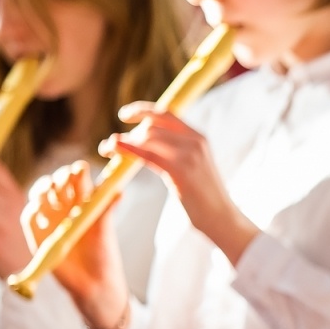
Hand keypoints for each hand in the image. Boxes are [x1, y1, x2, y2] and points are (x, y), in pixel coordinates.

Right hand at [23, 163, 131, 328]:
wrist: (93, 283)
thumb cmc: (103, 255)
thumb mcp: (105, 231)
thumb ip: (105, 210)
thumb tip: (118, 191)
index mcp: (85, 203)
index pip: (76, 180)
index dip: (76, 172)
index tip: (80, 170)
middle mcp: (66, 208)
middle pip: (56, 184)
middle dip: (58, 179)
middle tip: (64, 181)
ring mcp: (50, 220)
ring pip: (40, 196)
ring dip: (42, 189)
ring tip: (49, 191)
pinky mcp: (38, 235)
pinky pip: (29, 218)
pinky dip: (31, 210)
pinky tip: (38, 207)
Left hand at [105, 104, 257, 264]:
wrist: (222, 218)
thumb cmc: (205, 198)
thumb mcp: (194, 167)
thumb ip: (178, 151)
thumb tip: (149, 144)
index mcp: (199, 137)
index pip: (167, 113)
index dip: (143, 110)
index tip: (124, 115)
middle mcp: (195, 141)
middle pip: (154, 124)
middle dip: (129, 130)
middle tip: (111, 143)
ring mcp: (189, 155)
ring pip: (148, 137)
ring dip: (123, 141)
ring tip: (106, 149)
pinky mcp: (181, 170)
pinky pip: (147, 154)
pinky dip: (127, 148)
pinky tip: (114, 147)